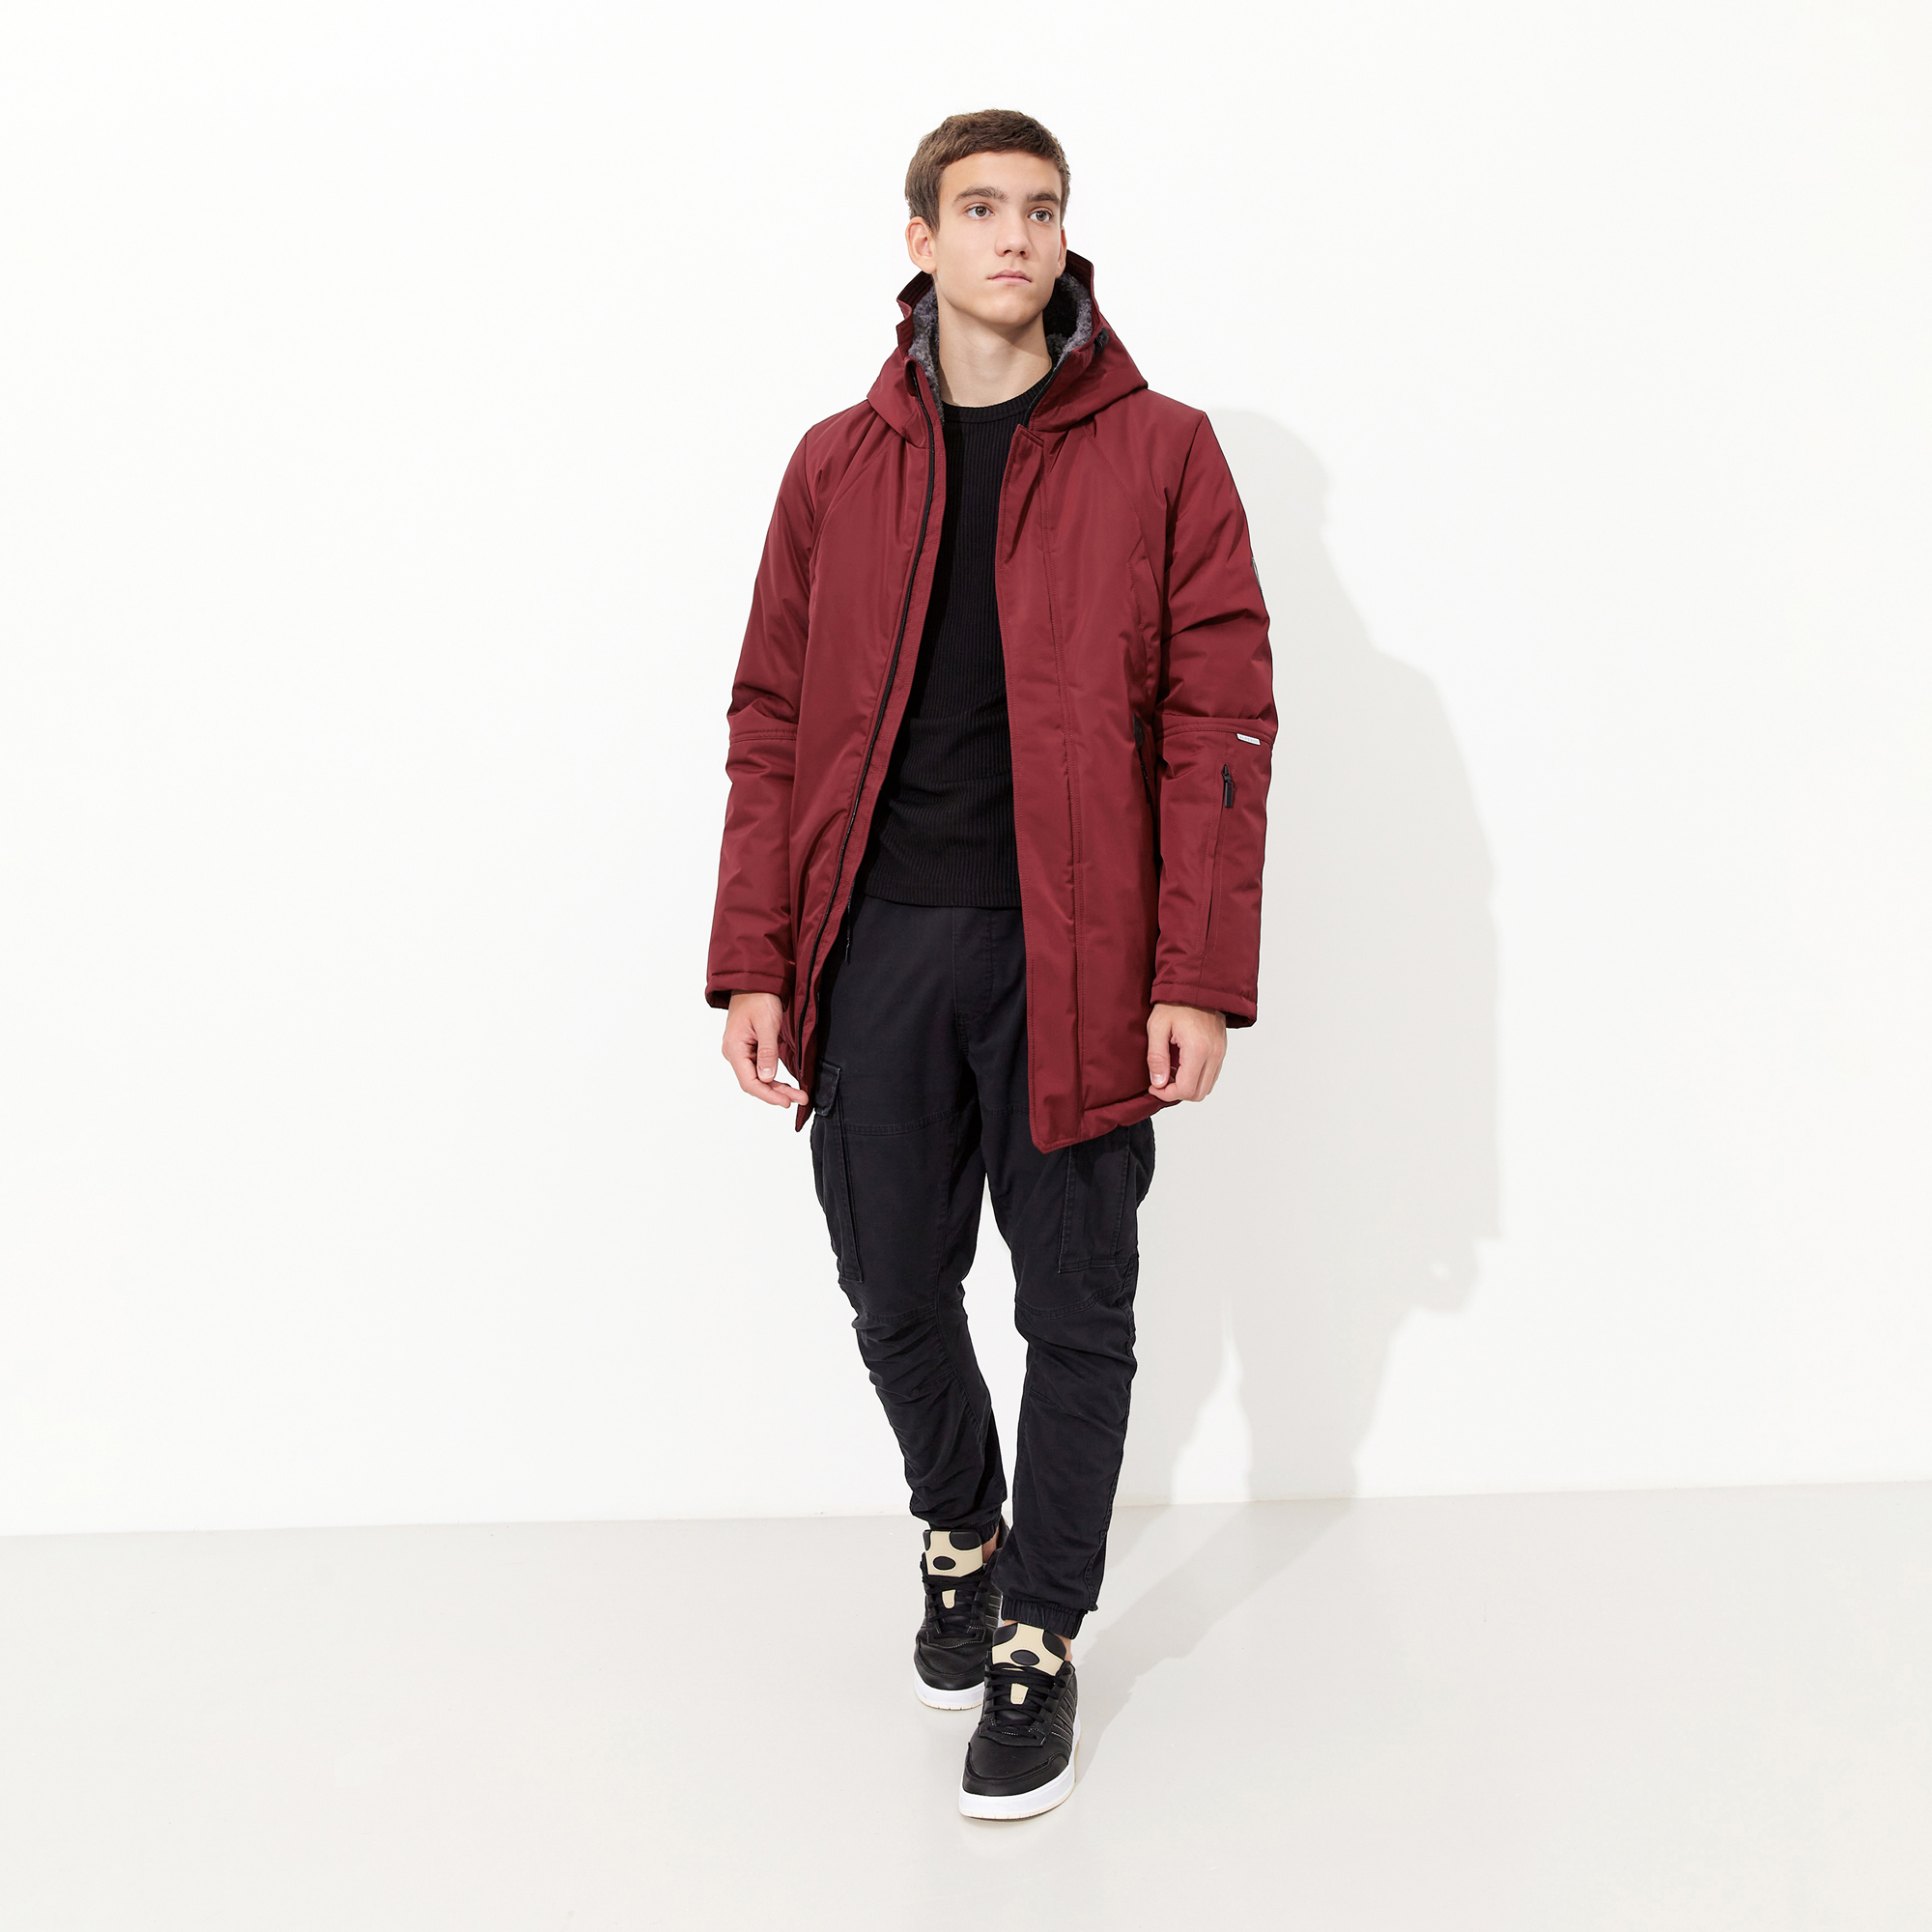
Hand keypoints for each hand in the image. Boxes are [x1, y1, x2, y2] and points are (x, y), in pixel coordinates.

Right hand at [722, 992, 808, 1107]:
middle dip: (777, 1093)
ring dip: (777, 1087)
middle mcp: (734, 1053)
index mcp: (734, 1049)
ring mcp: (741, 1051)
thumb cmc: (759, 997)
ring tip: (797, 1095)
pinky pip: (760, 1068)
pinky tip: (786, 1084)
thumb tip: (767, 1077)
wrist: (755, 980)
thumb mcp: (766, 1024)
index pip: (750, 1082)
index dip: (768, 1095)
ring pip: (758, 1078)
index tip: (786, 1102)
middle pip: (755, 1083)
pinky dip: (773, 1077)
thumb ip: (767, 1052)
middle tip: (800, 1099)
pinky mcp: (749, 1048)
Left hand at [1146, 1003, 1226, 1101]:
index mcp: (1197, 1050)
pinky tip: (1181, 1065)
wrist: (1196, 985)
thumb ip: (1156, 1058)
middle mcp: (1214, 1054)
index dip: (1166, 1094)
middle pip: (1198, 1094)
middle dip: (1177, 1093)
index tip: (1153, 1086)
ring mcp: (1221, 1053)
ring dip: (1187, 1086)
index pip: (1186, 1089)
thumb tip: (1158, 1083)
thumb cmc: (1174, 1004)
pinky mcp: (1222, 1050)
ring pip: (1206, 1087)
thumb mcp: (1157, 1027)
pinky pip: (1212, 1075)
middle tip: (1160, 1080)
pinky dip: (1196, 1078)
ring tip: (1170, 1071)